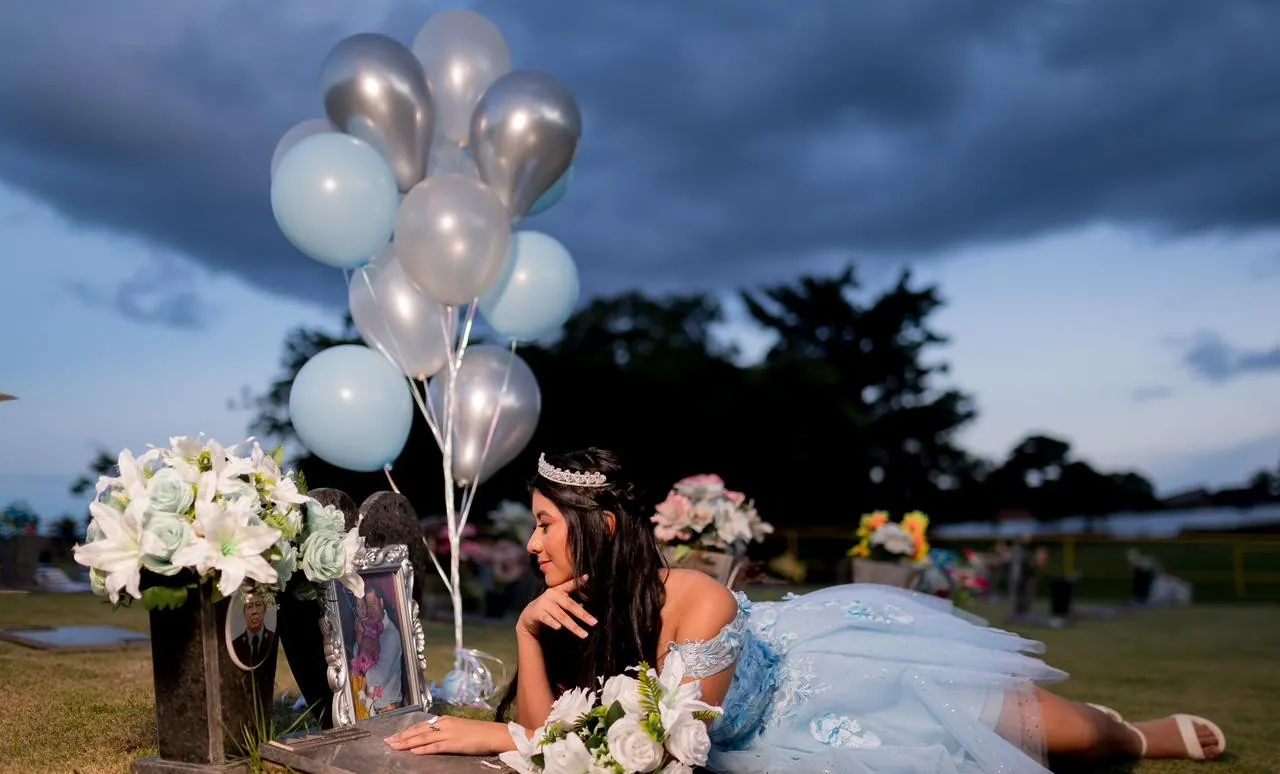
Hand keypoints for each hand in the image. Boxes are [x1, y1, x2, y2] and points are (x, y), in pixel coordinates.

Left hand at [384, 715, 512, 755]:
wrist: (494, 734)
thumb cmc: (478, 732)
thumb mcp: (458, 728)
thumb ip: (444, 730)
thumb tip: (430, 735)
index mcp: (445, 720)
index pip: (421, 726)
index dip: (406, 731)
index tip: (394, 735)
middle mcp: (444, 724)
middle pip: (418, 731)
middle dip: (402, 736)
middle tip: (387, 742)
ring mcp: (449, 734)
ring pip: (423, 738)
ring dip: (408, 743)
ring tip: (395, 746)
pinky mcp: (454, 743)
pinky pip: (436, 747)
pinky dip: (424, 749)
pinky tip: (414, 752)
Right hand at [517, 576, 595, 638]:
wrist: (529, 615)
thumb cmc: (548, 607)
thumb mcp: (559, 602)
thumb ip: (571, 602)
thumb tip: (584, 604)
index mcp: (558, 590)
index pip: (569, 586)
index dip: (578, 582)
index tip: (587, 578)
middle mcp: (551, 595)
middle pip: (570, 605)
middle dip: (583, 615)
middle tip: (594, 623)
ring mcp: (544, 603)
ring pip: (561, 615)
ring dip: (573, 626)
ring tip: (584, 634)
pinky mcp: (537, 613)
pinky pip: (546, 618)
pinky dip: (553, 623)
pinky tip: (559, 627)